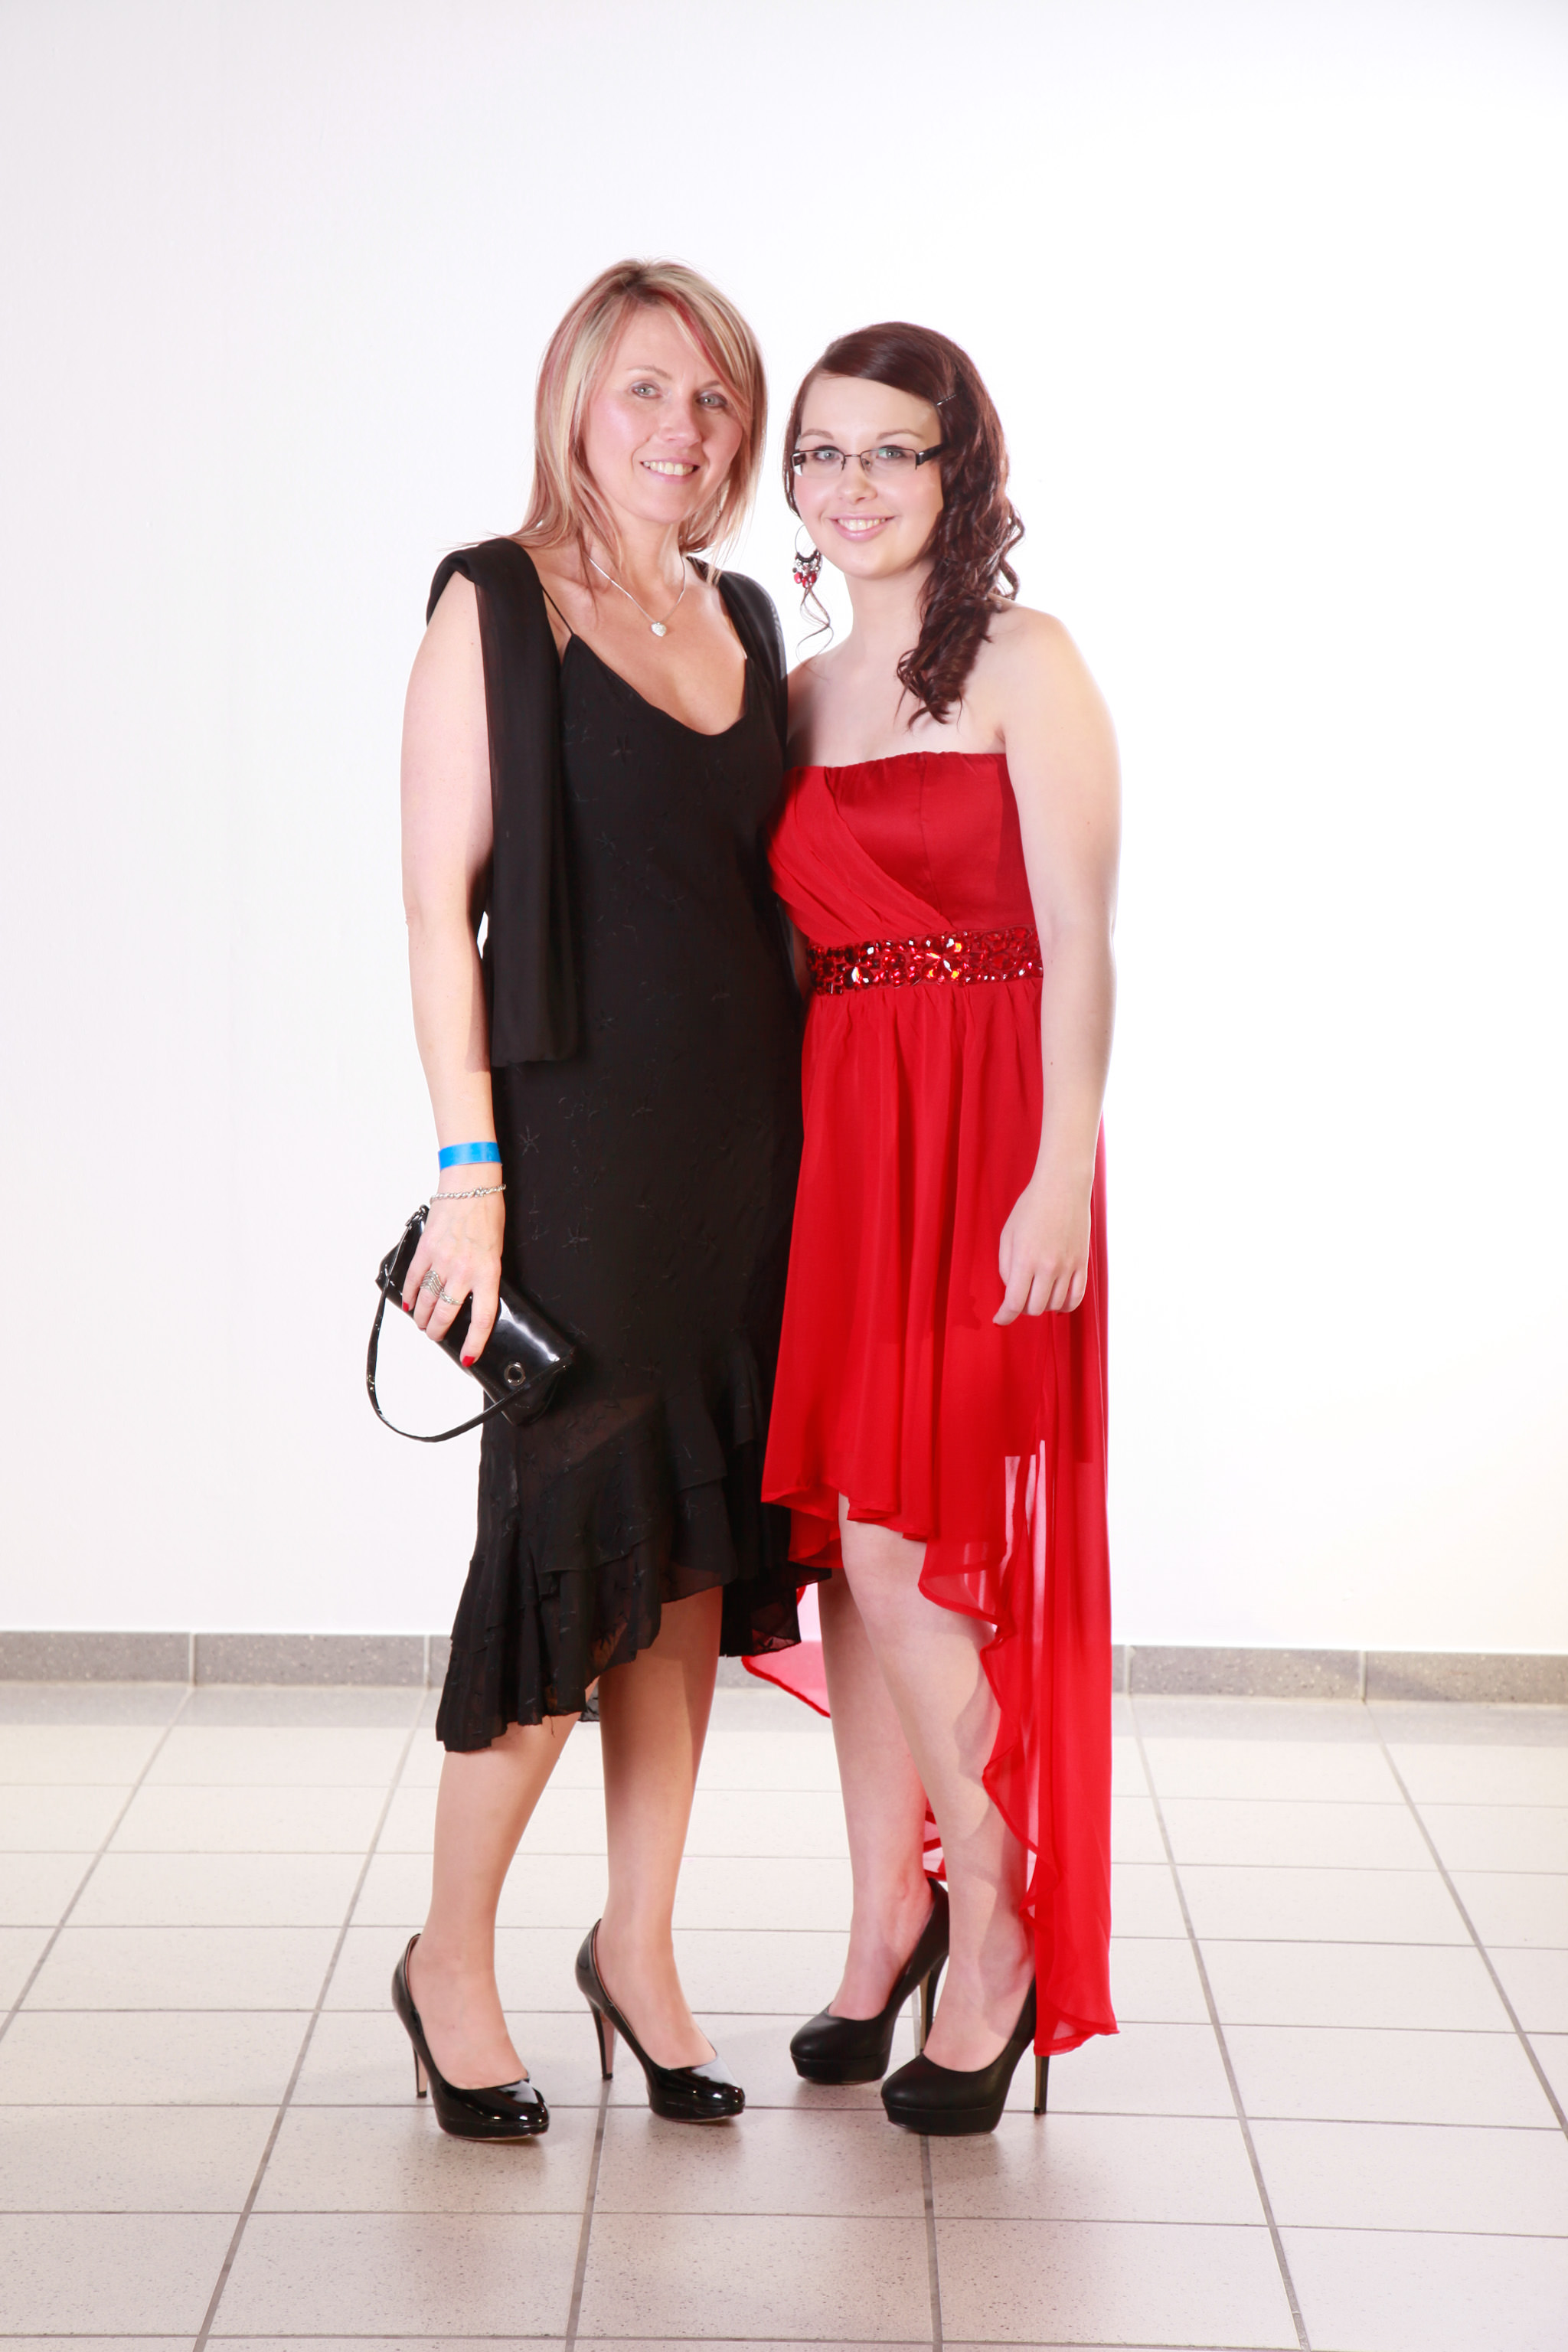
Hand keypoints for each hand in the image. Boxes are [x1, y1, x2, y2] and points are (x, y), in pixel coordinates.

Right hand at [401, 1185, 504, 1362]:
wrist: (471, 1185)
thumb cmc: (488, 1214)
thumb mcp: (497, 1251)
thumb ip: (485, 1276)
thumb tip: (473, 1298)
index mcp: (488, 1272)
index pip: (482, 1317)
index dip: (475, 1341)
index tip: (469, 1356)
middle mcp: (464, 1270)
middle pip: (446, 1312)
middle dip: (439, 1330)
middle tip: (436, 1335)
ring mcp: (442, 1260)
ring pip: (427, 1300)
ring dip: (423, 1316)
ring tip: (423, 1323)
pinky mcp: (426, 1249)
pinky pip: (414, 1278)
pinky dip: (410, 1294)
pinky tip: (411, 1303)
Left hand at [995, 1166, 1089, 1323]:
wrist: (1063, 1187)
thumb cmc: (1031, 1208)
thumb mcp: (1008, 1235)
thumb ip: (1006, 1267)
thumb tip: (1012, 1290)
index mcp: (1025, 1259)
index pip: (1014, 1302)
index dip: (1005, 1316)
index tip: (1000, 1319)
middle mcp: (1048, 1267)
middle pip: (1034, 1308)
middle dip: (1022, 1307)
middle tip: (1019, 1296)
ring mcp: (1068, 1266)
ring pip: (1055, 1305)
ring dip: (1042, 1305)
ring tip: (1037, 1293)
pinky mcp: (1082, 1264)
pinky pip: (1076, 1298)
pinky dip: (1065, 1306)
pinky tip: (1057, 1303)